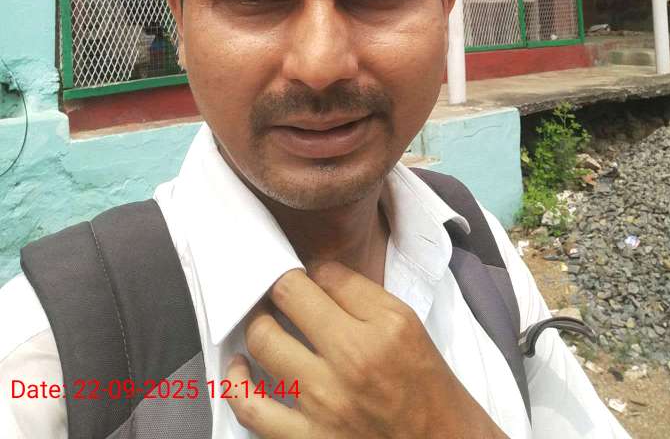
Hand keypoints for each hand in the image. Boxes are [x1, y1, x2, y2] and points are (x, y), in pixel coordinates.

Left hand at [225, 264, 507, 438]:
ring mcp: (324, 404)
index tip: (309, 278)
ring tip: (263, 322)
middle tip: (281, 294)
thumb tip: (316, 273)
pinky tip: (238, 367)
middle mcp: (352, 360)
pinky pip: (250, 407)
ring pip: (262, 341)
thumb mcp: (407, 324)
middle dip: (279, 287)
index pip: (325, 275)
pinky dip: (235, 382)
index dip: (311, 270)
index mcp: (383, 327)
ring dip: (258, 324)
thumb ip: (361, 294)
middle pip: (287, 296)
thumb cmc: (425, 384)